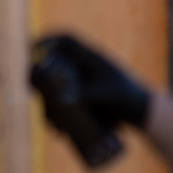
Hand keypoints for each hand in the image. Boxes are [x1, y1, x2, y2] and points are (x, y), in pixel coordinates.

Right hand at [30, 33, 148, 167]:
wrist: (141, 113)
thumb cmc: (127, 98)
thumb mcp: (107, 95)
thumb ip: (87, 95)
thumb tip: (62, 99)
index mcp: (90, 58)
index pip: (65, 40)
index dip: (46, 40)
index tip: (31, 50)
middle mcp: (83, 69)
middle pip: (53, 67)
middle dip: (40, 81)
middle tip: (32, 92)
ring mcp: (81, 84)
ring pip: (55, 90)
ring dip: (48, 106)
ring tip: (54, 125)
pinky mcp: (82, 99)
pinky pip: (62, 105)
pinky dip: (58, 117)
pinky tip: (60, 131)